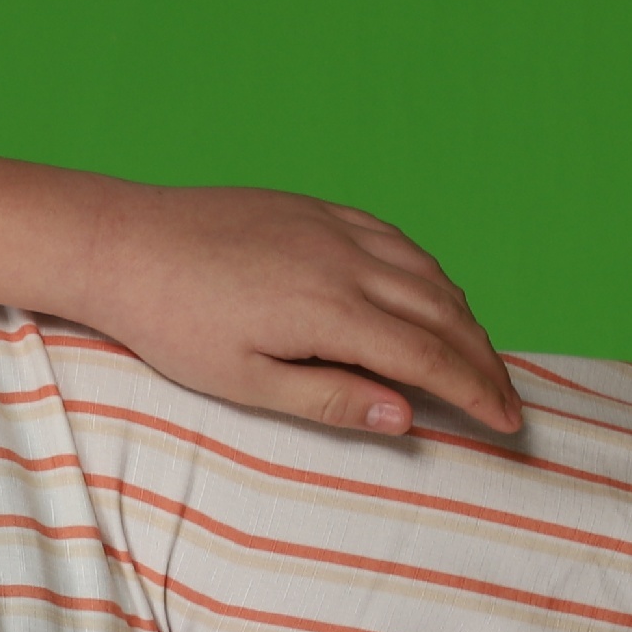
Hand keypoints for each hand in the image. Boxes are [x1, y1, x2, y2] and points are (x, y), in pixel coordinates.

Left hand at [73, 181, 522, 439]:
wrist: (121, 243)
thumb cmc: (172, 323)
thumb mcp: (244, 381)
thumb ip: (329, 400)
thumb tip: (407, 416)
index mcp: (333, 312)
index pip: (432, 358)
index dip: (478, 392)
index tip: (510, 422)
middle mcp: (349, 262)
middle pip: (446, 314)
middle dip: (485, 361)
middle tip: (508, 401)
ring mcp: (336, 228)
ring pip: (429, 273)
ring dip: (465, 316)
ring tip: (478, 356)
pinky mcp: (318, 209)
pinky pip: (397, 239)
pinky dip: (429, 272)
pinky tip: (433, 293)